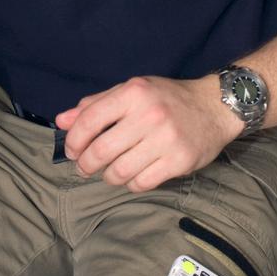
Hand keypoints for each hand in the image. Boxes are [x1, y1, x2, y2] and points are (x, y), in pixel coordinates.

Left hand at [55, 74, 240, 191]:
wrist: (214, 107)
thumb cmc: (167, 99)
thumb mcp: (131, 92)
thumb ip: (95, 105)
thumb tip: (62, 121)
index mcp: (134, 93)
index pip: (89, 119)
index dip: (74, 140)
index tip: (72, 150)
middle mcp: (149, 114)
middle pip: (101, 150)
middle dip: (86, 164)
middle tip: (84, 168)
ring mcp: (166, 139)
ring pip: (119, 171)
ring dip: (107, 176)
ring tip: (109, 171)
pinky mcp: (179, 161)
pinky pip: (141, 183)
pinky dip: (130, 184)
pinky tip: (132, 175)